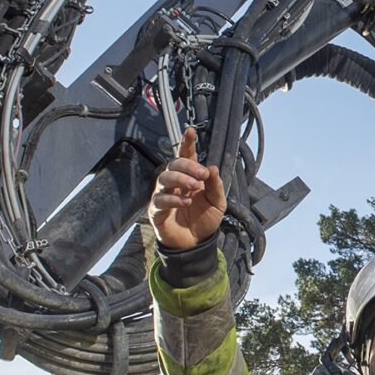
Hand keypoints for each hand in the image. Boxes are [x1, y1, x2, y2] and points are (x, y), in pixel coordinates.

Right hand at [147, 127, 226, 250]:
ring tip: (195, 187)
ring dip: (180, 179)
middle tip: (202, 175)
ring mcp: (163, 196)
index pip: (186, 156)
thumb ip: (216, 186)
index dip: (186, 143)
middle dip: (188, 166)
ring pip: (164, 178)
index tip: (190, 131)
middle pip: (173, 164)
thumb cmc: (204, 220)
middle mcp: (174, 183)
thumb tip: (212, 168)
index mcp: (189, 178)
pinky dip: (173, 199)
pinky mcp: (156, 211)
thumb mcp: (217, 203)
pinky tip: (186, 202)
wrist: (196, 243)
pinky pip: (159, 200)